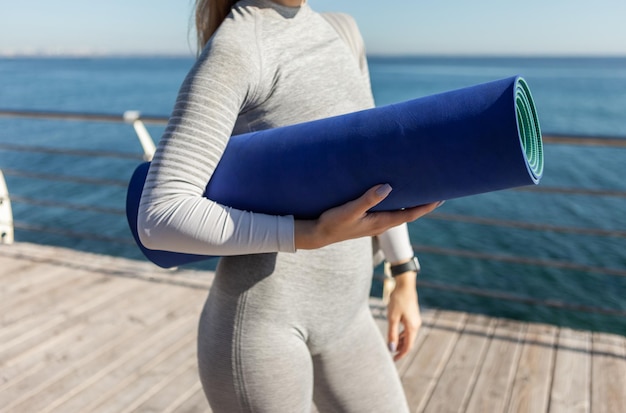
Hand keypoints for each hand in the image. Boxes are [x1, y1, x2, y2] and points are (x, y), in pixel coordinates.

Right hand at [295, 184, 438, 249]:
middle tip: (438, 188)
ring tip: (422, 189)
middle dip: (424, 203)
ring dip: (412, 202)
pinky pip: (390, 210)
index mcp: (381, 222)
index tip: (441, 197)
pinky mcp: (368, 220)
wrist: (319, 234)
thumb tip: (387, 187)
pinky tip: (396, 194)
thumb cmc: (333, 223)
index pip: (410, 214)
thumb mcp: (350, 210)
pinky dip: (398, 203)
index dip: (427, 206)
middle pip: (409, 213)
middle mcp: (381, 224)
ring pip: (400, 212)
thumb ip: (368, 199)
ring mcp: (375, 223)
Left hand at [387, 270, 420, 360]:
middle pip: (409, 342)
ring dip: (400, 341)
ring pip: (408, 335)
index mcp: (412, 327)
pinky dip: (401, 334)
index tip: (393, 360)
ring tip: (390, 345)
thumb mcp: (392, 318)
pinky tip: (394, 334)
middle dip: (400, 349)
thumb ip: (392, 334)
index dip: (401, 354)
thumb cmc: (397, 300)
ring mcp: (415, 320)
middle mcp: (416, 325)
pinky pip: (408, 329)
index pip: (408, 346)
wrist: (405, 285)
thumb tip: (391, 348)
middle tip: (389, 354)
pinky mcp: (413, 316)